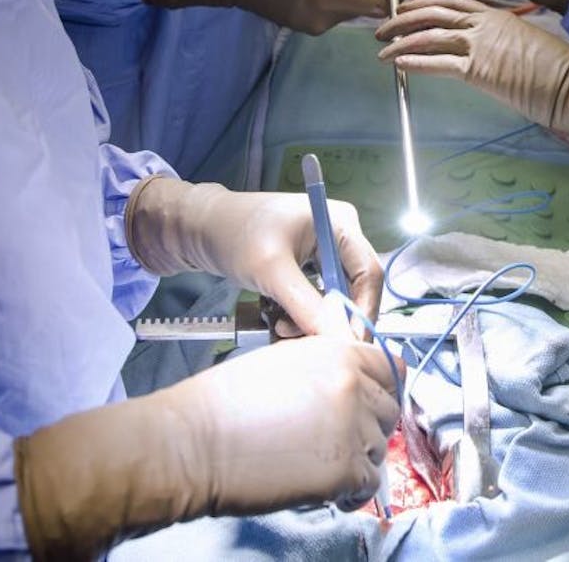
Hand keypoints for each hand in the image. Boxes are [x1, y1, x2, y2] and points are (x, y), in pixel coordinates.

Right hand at [15, 334, 400, 555]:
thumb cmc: (225, 402)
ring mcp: (352, 428)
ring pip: (379, 447)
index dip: (380, 388)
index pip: (390, 368)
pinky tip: (326, 489)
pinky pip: (368, 484)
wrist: (194, 443)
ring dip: (357, 458)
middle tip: (337, 439)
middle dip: (368, 425)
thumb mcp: (284, 361)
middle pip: (389, 408)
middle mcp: (353, 386)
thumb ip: (326, 362)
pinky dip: (351, 491)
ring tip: (320, 463)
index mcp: (338, 353)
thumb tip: (355, 372)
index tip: (368, 403)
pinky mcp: (343, 470)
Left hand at [126, 179, 383, 335]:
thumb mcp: (272, 270)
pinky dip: (300, 316)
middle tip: (309, 343)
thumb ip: (307, 305)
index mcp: (341, 224)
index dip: (362, 311)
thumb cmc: (236, 234)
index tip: (349, 345)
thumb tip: (339, 340)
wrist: (200, 228)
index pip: (369, 273)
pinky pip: (315, 300)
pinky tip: (278, 321)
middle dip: (331, 319)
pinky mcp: (306, 269)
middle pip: (353, 290)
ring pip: (333, 300)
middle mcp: (339, 238)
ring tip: (281, 329)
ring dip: (311, 321)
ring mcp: (323, 254)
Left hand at [376, 0, 568, 173]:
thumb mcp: (527, 46)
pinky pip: (437, 62)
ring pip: (428, 34)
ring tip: (382, 49)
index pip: (451, 0)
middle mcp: (485, 24)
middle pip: (432, 11)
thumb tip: (493, 54)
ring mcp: (481, 44)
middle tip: (382, 26)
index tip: (405, 8)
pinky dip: (413, 61)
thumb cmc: (559, 72)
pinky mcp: (479, 69)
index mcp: (497, 15)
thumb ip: (503, 44)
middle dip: (402, 17)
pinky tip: (397, 64)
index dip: (423, 2)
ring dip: (400, 41)